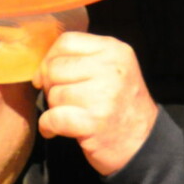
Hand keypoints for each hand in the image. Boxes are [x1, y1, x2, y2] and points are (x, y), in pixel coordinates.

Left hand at [34, 32, 158, 175]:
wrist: (143, 142)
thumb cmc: (119, 105)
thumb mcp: (112, 70)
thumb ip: (83, 59)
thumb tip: (40, 67)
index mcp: (114, 51)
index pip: (66, 41)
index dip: (50, 59)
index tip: (50, 76)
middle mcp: (111, 69)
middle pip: (55, 67)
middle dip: (51, 86)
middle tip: (63, 101)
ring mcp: (104, 95)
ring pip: (53, 93)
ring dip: (53, 108)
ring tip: (70, 114)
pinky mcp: (94, 122)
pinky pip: (53, 118)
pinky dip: (48, 126)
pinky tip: (54, 130)